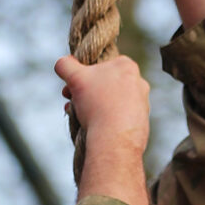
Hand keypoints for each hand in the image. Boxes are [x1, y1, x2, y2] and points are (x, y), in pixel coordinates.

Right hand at [55, 55, 150, 204]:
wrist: (114, 141)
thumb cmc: (96, 105)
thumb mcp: (75, 78)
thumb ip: (66, 65)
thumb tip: (62, 63)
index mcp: (128, 66)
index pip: (100, 66)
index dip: (81, 76)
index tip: (70, 90)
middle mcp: (139, 83)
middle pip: (105, 85)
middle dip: (85, 94)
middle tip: (72, 104)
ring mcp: (142, 104)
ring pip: (111, 102)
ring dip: (94, 108)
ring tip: (81, 119)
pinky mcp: (142, 123)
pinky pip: (119, 118)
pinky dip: (106, 121)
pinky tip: (95, 128)